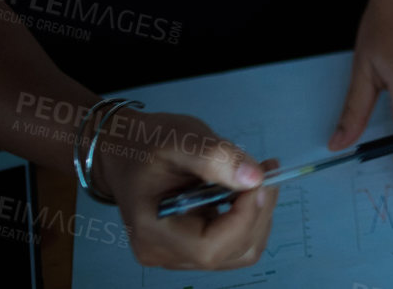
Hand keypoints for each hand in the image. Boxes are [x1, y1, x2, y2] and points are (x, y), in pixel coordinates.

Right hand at [95, 109, 278, 269]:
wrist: (124, 148)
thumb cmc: (145, 142)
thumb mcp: (179, 138)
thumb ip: (216, 157)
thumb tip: (255, 178)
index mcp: (154, 233)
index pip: (211, 247)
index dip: (245, 218)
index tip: (261, 178)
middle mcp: (165, 254)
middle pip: (232, 252)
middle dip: (258, 212)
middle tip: (267, 170)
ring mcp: (179, 253)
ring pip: (239, 250)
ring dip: (258, 214)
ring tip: (259, 177)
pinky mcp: (192, 244)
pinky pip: (232, 241)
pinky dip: (248, 215)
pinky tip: (246, 187)